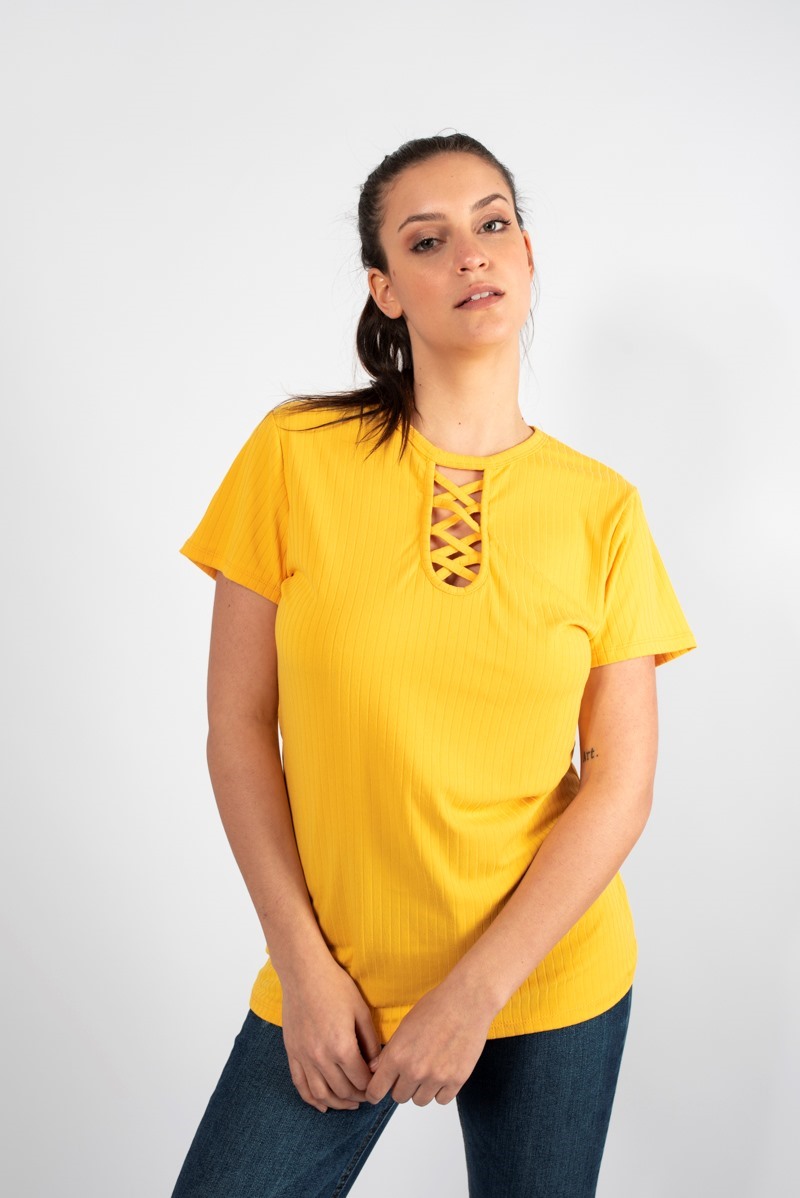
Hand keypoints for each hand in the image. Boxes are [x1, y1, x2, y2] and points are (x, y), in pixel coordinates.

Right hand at [280, 955, 382, 1112]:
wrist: (303, 972)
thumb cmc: (335, 986)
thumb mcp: (361, 1011)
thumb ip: (370, 1042)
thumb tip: (377, 1066)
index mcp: (342, 1046)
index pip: (361, 1080)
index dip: (373, 1087)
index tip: (379, 1086)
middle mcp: (321, 1057)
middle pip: (342, 1090)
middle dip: (358, 1097)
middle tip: (368, 1096)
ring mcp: (303, 1056)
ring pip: (321, 1094)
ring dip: (337, 1103)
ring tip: (350, 1103)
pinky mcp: (291, 1052)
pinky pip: (300, 1085)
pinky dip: (311, 1099)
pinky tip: (322, 1105)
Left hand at [363, 977, 494, 1106]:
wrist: (467, 1001)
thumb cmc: (435, 1007)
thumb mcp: (404, 1026)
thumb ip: (390, 1052)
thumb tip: (377, 1070)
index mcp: (397, 1056)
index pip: (376, 1091)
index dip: (375, 1092)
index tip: (377, 1092)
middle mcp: (415, 1071)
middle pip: (399, 1097)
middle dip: (401, 1086)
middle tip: (410, 1070)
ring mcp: (436, 1078)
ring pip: (420, 1101)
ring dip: (421, 1089)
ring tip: (428, 1069)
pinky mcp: (457, 1080)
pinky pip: (441, 1100)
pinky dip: (440, 1090)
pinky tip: (443, 1072)